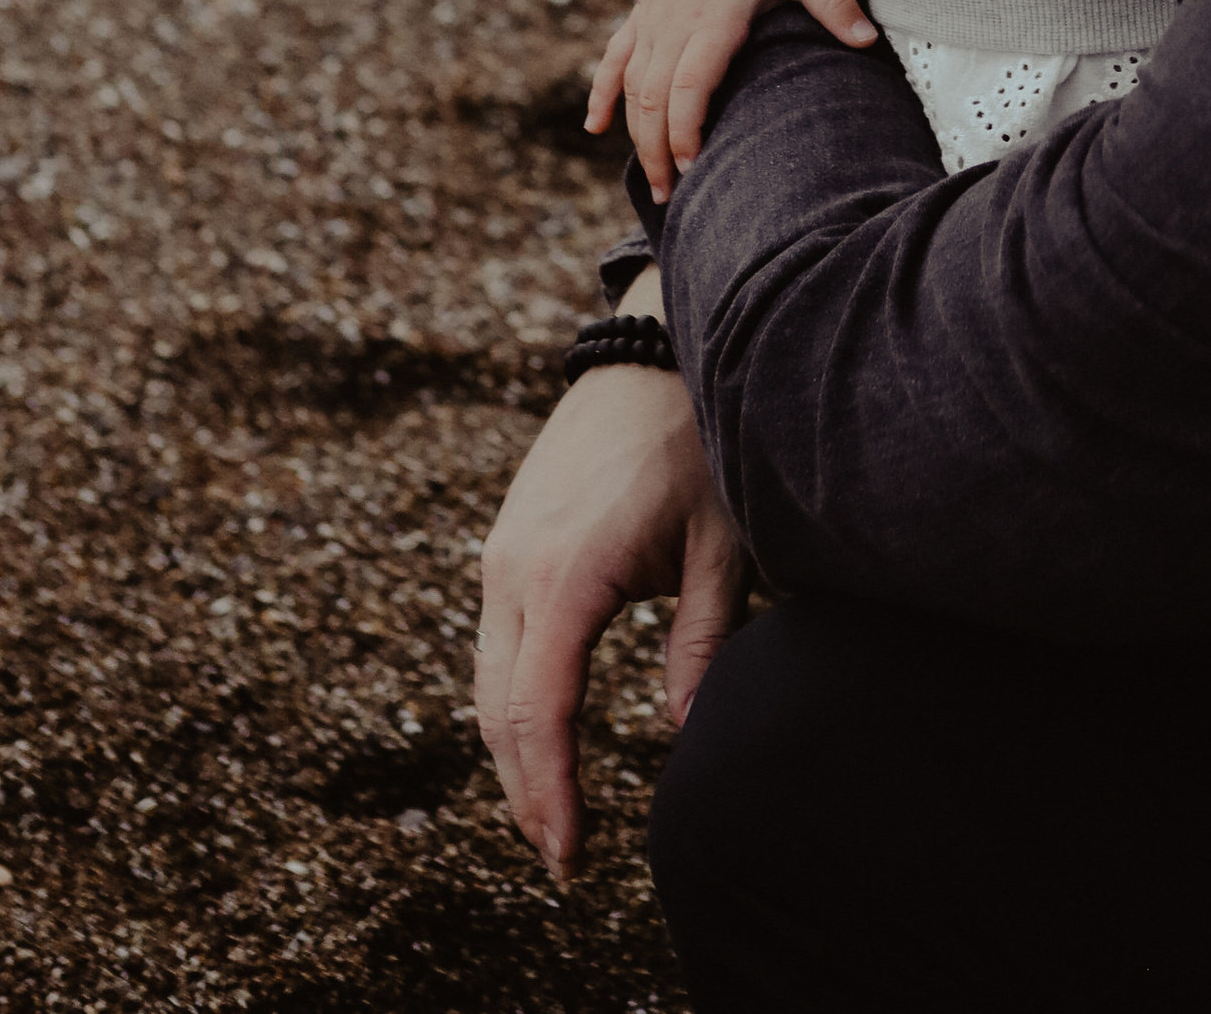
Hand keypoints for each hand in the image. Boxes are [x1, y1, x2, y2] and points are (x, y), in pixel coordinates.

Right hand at [473, 278, 749, 880]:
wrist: (655, 349)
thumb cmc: (697, 444)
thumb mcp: (722, 547)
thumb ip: (705, 645)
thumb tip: (688, 739)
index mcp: (566, 576)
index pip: (540, 715)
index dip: (551, 795)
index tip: (571, 859)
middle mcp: (515, 569)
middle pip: (499, 711)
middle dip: (524, 792)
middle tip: (560, 861)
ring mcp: (502, 551)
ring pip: (488, 679)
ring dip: (511, 753)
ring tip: (550, 815)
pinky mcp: (508, 538)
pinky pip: (496, 640)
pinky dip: (510, 700)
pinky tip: (542, 734)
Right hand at [586, 0, 876, 202]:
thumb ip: (833, 2)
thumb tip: (868, 39)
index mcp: (713, 17)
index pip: (690, 84)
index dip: (686, 130)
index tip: (694, 167)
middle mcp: (674, 23)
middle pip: (654, 98)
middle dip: (658, 150)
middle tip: (673, 196)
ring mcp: (652, 20)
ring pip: (632, 86)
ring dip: (636, 134)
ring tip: (653, 181)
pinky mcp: (640, 14)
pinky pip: (613, 57)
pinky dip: (602, 92)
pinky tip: (595, 126)